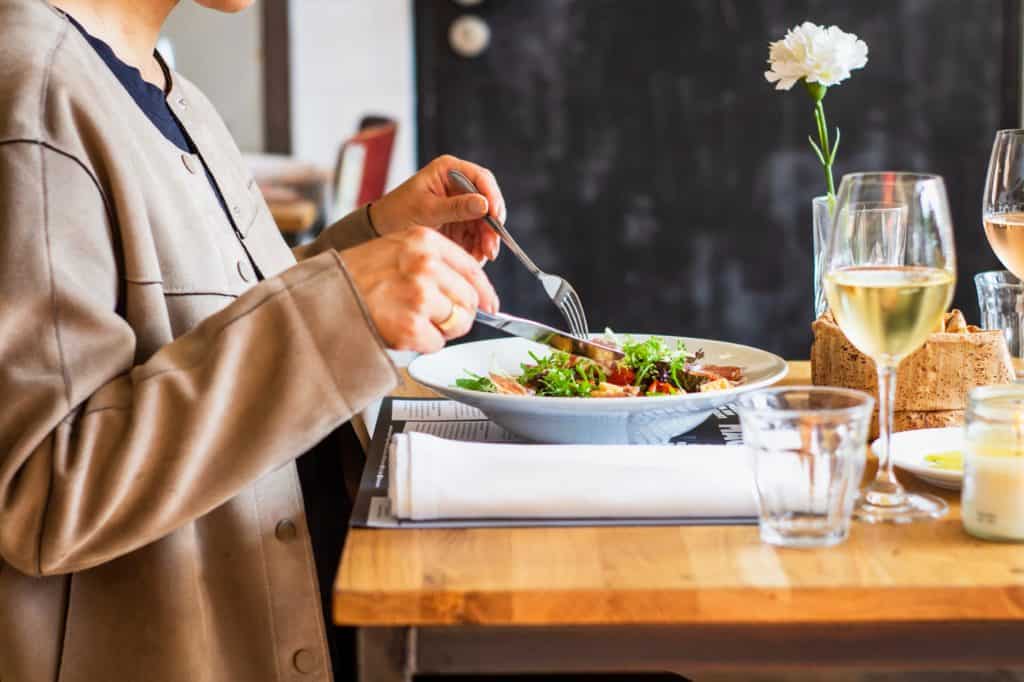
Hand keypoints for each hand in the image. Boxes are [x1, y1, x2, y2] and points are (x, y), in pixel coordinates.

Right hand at [339, 227, 498, 352]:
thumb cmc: (356, 274)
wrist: (323, 297)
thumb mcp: (396, 248)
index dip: (484, 292)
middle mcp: (426, 265)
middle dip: (460, 314)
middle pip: (469, 299)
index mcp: (424, 241)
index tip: (491, 305)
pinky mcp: (411, 326)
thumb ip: (433, 260)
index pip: (472, 268)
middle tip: (439, 319)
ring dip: (441, 329)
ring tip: (413, 322)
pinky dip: (423, 344)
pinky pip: (437, 343)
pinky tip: (402, 332)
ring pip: (457, 322)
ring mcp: (419, 296)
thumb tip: (472, 289)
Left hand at [368, 155, 505, 261]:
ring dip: (486, 240)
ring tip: (482, 257)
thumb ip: (455, 207)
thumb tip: (484, 204)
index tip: (495, 216)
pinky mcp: (460, 223)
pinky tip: (475, 258)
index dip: (492, 196)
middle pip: (487, 202)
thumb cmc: (397, 212)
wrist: (381, 229)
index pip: (481, 178)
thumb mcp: (426, 209)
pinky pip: (476, 235)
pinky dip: (478, 247)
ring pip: (485, 222)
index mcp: (449, 170)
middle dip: (491, 226)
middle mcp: (458, 185)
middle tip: (491, 247)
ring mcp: (461, 204)